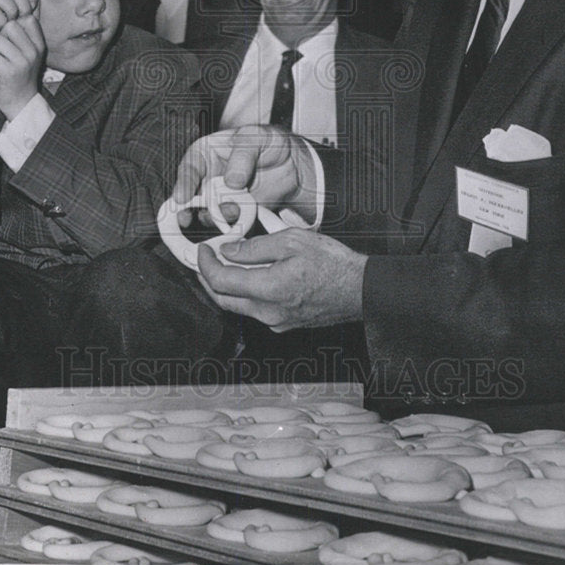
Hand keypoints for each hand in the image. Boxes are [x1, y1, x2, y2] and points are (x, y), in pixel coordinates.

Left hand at [0, 0, 45, 119]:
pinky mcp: (11, 71)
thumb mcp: (28, 47)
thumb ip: (25, 26)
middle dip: (2, 37)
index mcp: (39, 42)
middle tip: (7, 52)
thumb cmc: (20, 69)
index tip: (12, 39)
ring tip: (3, 60)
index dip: (12, 24)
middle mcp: (35, 49)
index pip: (24, 17)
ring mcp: (24, 60)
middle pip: (9, 26)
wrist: (21, 99)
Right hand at [0, 0, 38, 57]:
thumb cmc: (20, 38)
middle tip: (21, 21)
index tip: (31, 13)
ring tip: (11, 25)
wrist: (8, 57)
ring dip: (13, 14)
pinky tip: (2, 30)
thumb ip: (32, 1)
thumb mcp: (31, 18)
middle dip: (24, 7)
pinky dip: (3, 23)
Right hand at [174, 126, 317, 223]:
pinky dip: (230, 227)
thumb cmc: (270, 143)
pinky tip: (237, 224)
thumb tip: (231, 180)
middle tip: (187, 219)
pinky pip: (227, 224)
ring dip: (214, 218)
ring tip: (229, 215)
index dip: (183, 182)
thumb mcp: (257, 137)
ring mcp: (220, 197)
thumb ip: (243, 154)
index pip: (189, 167)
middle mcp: (208, 177)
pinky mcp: (234, 213)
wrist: (292, 166)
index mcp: (206, 153)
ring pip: (207, 213)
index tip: (182, 197)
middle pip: (191, 195)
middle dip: (188, 209)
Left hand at [195, 228, 367, 330]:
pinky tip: (250, 277)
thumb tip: (230, 251)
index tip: (203, 250)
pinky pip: (256, 310)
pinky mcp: (284, 324)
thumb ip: (255, 247)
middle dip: (208, 278)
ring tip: (226, 264)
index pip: (220, 281)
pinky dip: (245, 294)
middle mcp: (269, 312)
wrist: (360, 289)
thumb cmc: (334, 264)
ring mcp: (276, 322)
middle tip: (205, 260)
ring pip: (238, 306)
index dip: (205, 264)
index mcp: (269, 289)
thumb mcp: (292, 240)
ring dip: (226, 287)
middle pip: (223, 300)